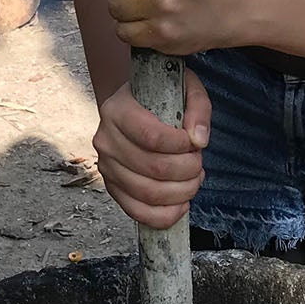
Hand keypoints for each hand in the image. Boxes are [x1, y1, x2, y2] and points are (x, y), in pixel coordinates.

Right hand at [93, 71, 211, 228]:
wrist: (132, 105)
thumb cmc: (159, 96)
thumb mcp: (184, 88)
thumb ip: (197, 108)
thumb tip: (199, 140)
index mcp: (118, 110)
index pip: (151, 136)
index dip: (181, 145)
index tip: (194, 142)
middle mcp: (106, 139)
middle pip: (153, 168)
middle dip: (187, 170)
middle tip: (199, 163)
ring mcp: (106, 166)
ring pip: (147, 192)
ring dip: (181, 192)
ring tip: (193, 180)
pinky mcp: (111, 186)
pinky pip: (136, 211)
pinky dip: (164, 215)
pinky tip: (181, 204)